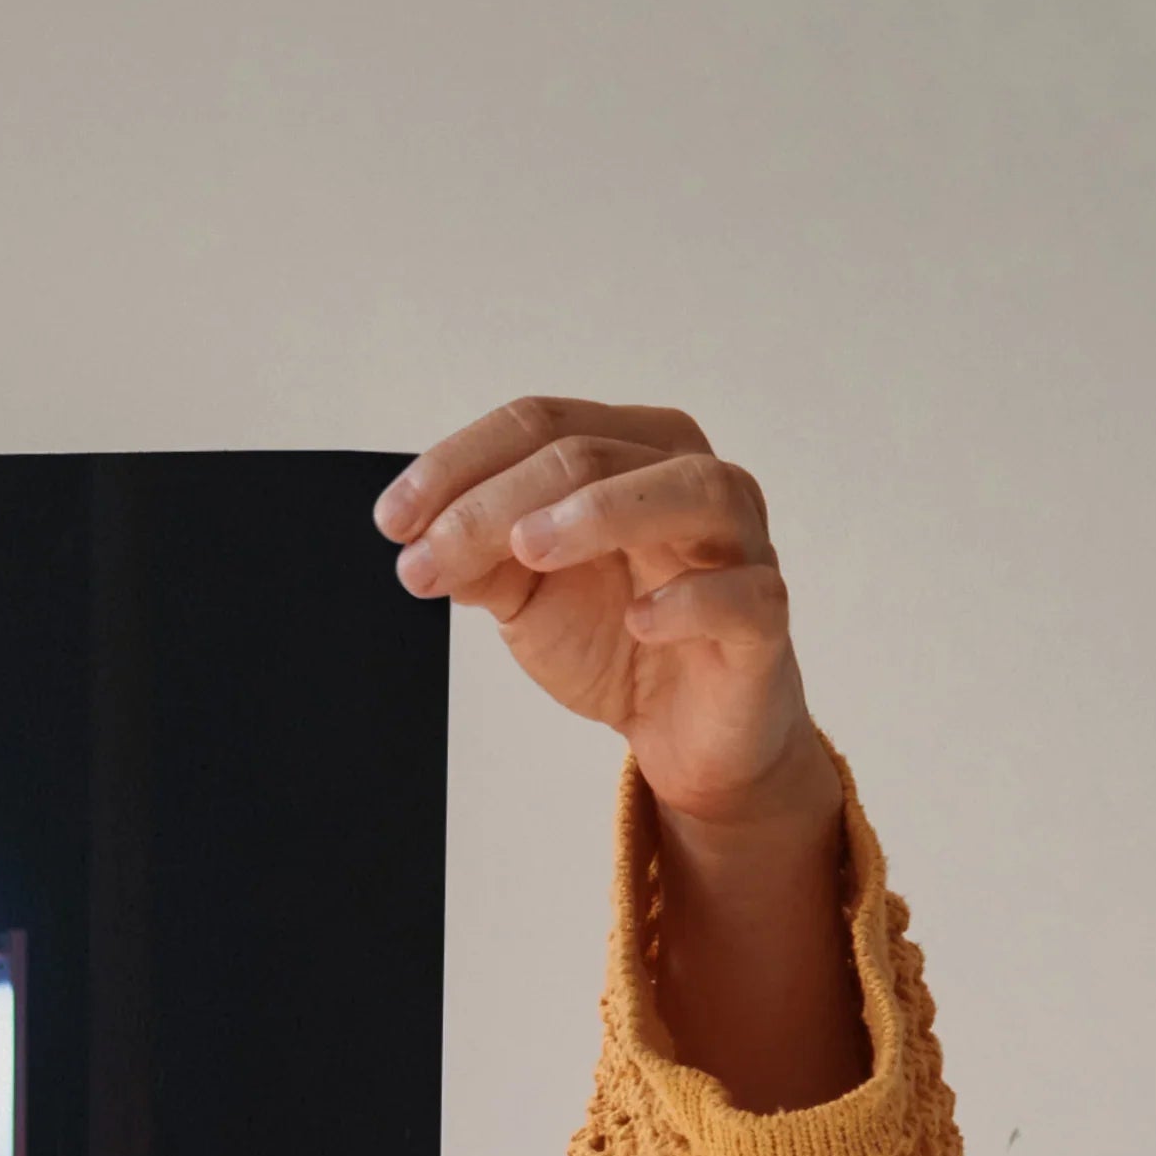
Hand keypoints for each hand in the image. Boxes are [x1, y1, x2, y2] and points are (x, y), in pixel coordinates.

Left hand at [381, 397, 863, 1105]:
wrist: (682, 730)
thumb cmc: (615, 637)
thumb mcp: (527, 595)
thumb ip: (481, 559)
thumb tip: (420, 540)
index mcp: (631, 453)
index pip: (542, 425)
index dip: (460, 464)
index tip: (392, 521)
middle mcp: (691, 479)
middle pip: (594, 454)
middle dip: (497, 503)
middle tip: (430, 554)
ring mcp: (739, 545)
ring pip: (690, 491)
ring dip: (603, 512)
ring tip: (528, 548)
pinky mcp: (763, 620)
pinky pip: (744, 594)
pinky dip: (691, 600)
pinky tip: (640, 619)